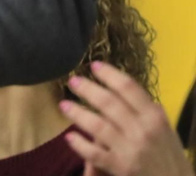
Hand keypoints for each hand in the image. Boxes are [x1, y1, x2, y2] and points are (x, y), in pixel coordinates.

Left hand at [62, 62, 191, 175]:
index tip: (94, 66)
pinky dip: (80, 145)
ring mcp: (130, 149)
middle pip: (109, 103)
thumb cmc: (169, 154)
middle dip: (87, 90)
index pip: (129, 88)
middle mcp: (142, 130)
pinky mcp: (121, 166)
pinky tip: (70, 137)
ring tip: (64, 105)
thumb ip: (147, 110)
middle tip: (72, 81)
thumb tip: (125, 88)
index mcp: (154, 117)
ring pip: (98, 126)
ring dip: (78, 113)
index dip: (109, 74)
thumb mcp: (165, 128)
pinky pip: (95, 154)